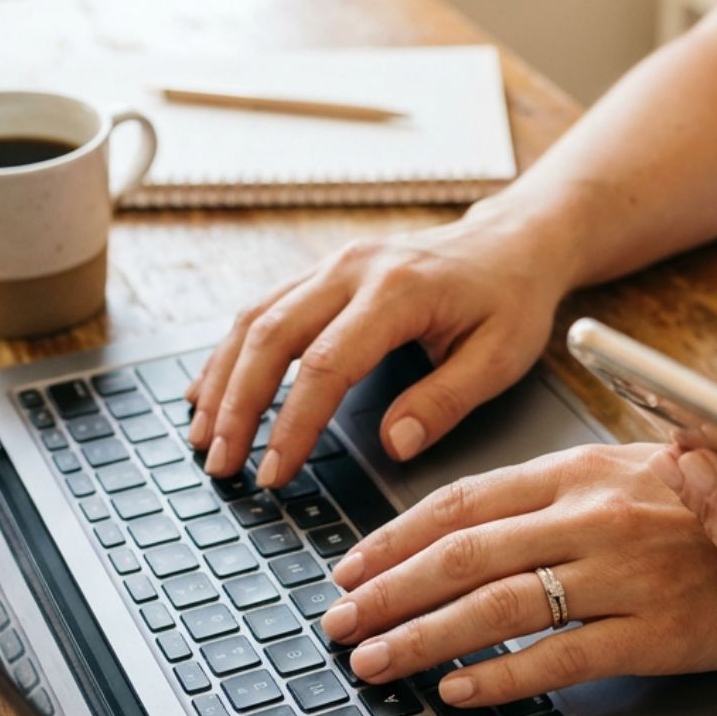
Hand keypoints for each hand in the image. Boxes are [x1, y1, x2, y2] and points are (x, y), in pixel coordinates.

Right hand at [185, 210, 567, 483]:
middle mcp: (353, 269)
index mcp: (398, 291)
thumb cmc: (510, 300)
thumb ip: (445, 402)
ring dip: (222, 380)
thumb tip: (392, 445)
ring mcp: (332, 264)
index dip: (292, 424)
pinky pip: (263, 309)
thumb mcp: (500, 357)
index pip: (326, 365)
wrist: (513, 241)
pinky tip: (211, 391)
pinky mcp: (324, 272)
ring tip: (204, 438)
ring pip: (255, 319)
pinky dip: (231, 353)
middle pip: (270, 337)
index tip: (273, 473)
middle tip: (221, 464)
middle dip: (238, 406)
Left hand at [317, 443, 716, 707]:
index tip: (349, 567)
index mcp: (581, 470)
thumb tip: (469, 520)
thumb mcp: (638, 469)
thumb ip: (559, 488)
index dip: (394, 539)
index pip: (463, 502)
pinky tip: (458, 691)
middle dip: (385, 593)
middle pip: (463, 557)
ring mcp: (624, 576)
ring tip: (374, 662)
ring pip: (497, 609)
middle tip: (336, 624)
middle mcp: (594, 518)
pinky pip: (561, 658)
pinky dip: (501, 677)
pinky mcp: (656, 633)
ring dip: (422, 638)